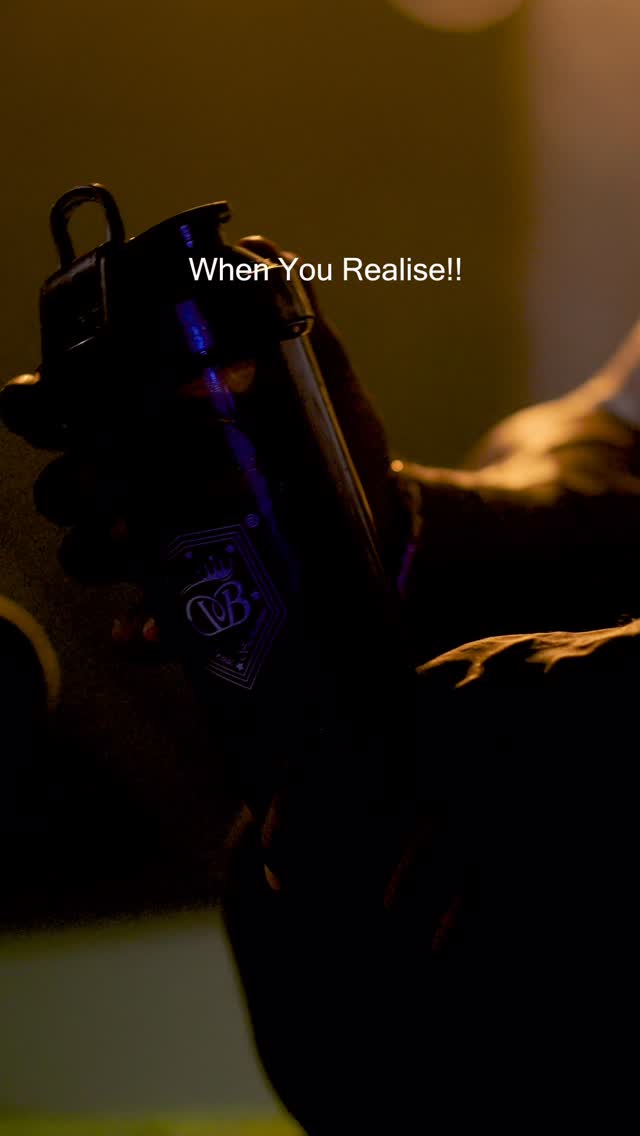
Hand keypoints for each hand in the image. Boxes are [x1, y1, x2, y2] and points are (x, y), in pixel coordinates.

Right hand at [1, 236, 401, 652]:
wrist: (384, 522)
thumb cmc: (337, 443)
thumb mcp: (318, 376)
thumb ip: (287, 315)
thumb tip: (253, 251)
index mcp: (152, 424)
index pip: (61, 407)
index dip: (40, 404)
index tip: (56, 403)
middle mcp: (141, 486)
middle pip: (64, 484)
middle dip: (75, 479)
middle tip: (115, 478)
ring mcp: (161, 550)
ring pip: (87, 551)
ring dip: (97, 548)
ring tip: (133, 540)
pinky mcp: (192, 606)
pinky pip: (143, 628)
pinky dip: (140, 631)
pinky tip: (150, 628)